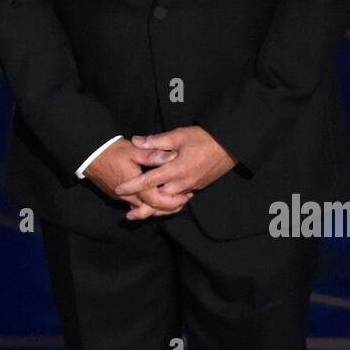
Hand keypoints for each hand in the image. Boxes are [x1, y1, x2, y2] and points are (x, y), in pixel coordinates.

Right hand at [85, 138, 190, 217]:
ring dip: (159, 206)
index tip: (186, 196)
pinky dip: (148, 203)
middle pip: (153, 210)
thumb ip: (153, 155)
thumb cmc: (112, 152)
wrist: (90, 155)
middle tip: (184, 201)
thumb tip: (171, 156)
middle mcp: (129, 197)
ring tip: (175, 200)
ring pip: (144, 208)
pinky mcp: (117, 197)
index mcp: (135, 187)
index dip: (174, 201)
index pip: (158, 202)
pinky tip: (157, 196)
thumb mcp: (134, 151)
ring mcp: (122, 199)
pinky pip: (136, 204)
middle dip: (169, 207)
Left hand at [114, 126, 237, 218]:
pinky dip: (169, 204)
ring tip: (143, 213)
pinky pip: (179, 200)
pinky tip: (163, 203)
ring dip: (156, 209)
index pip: (148, 181)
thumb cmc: (204, 139)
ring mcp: (190, 187)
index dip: (132, 186)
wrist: (230, 146)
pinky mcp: (197, 187)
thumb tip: (136, 141)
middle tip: (129, 213)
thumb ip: (156, 141)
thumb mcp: (178, 136)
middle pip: (158, 201)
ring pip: (170, 203)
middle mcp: (181, 183)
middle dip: (143, 208)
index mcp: (174, 170)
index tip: (119, 190)